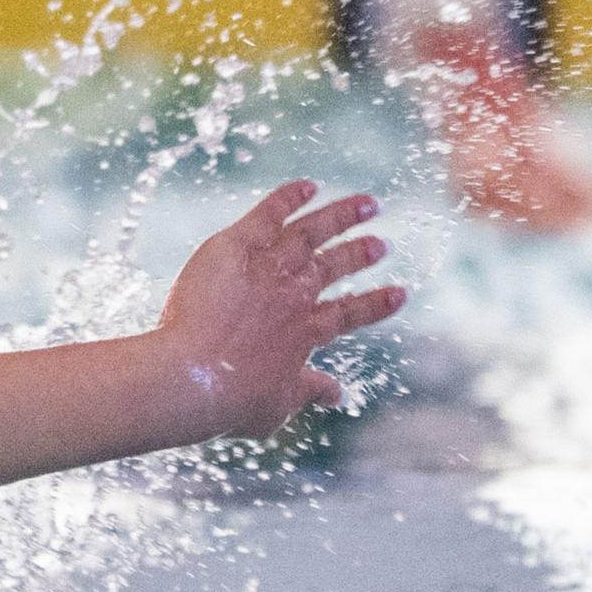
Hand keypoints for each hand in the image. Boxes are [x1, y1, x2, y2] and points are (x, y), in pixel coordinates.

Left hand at [153, 181, 406, 439]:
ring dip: (342, 216)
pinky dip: (289, 197)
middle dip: (360, 254)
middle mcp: (294, 295)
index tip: (400, 293)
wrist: (191, 379)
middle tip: (381, 243)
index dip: (375, 303)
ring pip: (312, 232)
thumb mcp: (277, 406)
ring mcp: (269, 269)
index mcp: (306, 332)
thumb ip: (307, 392)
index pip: (349, 313)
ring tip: (368, 203)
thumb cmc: (227, 401)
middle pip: (334, 266)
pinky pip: (268, 214)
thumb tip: (337, 395)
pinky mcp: (235, 248)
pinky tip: (309, 185)